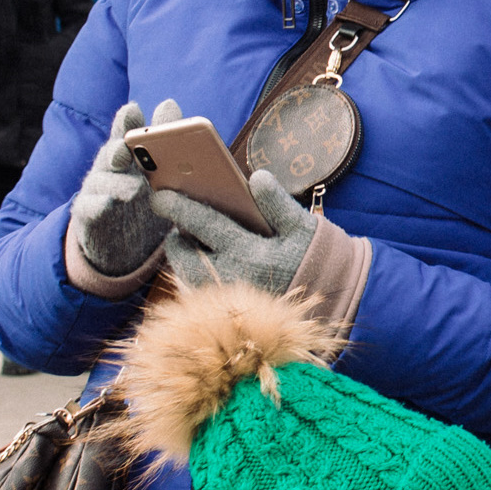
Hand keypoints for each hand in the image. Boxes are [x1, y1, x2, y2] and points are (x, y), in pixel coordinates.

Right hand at [68, 100, 171, 281]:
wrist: (124, 241)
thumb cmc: (147, 198)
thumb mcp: (161, 172)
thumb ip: (165, 140)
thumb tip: (169, 102)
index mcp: (130, 152)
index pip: (127, 131)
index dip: (127, 120)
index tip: (133, 110)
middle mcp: (110, 166)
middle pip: (113, 153)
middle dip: (119, 149)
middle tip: (127, 148)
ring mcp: (96, 189)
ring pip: (102, 182)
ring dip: (117, 183)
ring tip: (135, 189)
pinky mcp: (88, 214)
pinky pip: (90, 208)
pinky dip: (98, 206)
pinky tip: (108, 205)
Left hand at [151, 168, 322, 295]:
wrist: (330, 300)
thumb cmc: (314, 258)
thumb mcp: (303, 227)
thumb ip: (279, 203)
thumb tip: (257, 177)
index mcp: (249, 254)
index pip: (204, 224)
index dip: (179, 207)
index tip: (159, 195)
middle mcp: (232, 278)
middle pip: (184, 255)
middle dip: (175, 238)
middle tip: (178, 225)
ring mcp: (227, 299)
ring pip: (188, 276)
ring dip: (183, 257)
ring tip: (187, 241)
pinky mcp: (228, 312)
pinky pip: (199, 292)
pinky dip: (196, 275)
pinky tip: (202, 262)